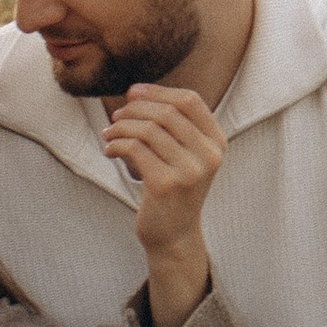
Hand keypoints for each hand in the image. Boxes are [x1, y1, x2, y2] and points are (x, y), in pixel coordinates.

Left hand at [99, 82, 225, 326]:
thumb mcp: (181, 153)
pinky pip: (135, 149)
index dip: (158, 91)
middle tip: (116, 117)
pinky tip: (109, 151)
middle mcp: (209, 156)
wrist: (173, 234)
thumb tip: (135, 91)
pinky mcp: (166, 185)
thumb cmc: (172, 187)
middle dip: (135, 110)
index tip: (132, 93)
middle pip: (166, 113)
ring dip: (121, 127)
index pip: (190, 100)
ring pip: (148, 130)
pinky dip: (116, 145)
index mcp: (217, 143)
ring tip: (109, 135)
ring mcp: (190, 172)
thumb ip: (168, 124)